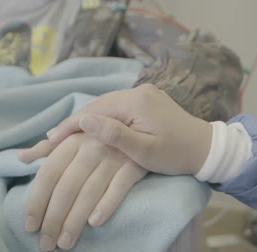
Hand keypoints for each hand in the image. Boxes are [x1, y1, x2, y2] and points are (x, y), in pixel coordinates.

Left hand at [18, 134, 146, 251]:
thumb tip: (21, 158)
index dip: (37, 200)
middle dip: (54, 218)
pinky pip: (120, 187)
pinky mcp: (135, 165)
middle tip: (46, 243)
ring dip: (75, 220)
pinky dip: (107, 204)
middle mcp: (92, 146)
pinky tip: (94, 223)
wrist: (143, 126)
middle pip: (67, 187)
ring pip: (90, 191)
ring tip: (65, 242)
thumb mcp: (77, 136)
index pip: (49, 173)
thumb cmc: (104, 135)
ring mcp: (115, 156)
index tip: (30, 225)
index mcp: (73, 139)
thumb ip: (50, 148)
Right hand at [46, 84, 212, 175]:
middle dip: (76, 121)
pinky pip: (119, 107)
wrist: (206, 148)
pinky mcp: (149, 100)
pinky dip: (104, 118)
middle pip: (99, 105)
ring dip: (89, 119)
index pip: (94, 111)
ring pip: (107, 105)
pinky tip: (94, 128)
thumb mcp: (143, 150)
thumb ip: (112, 134)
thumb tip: (82, 119)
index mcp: (136, 101)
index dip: (70, 125)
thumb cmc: (175, 155)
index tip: (50, 139)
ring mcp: (145, 93)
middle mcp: (139, 91)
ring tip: (68, 134)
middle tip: (52, 138)